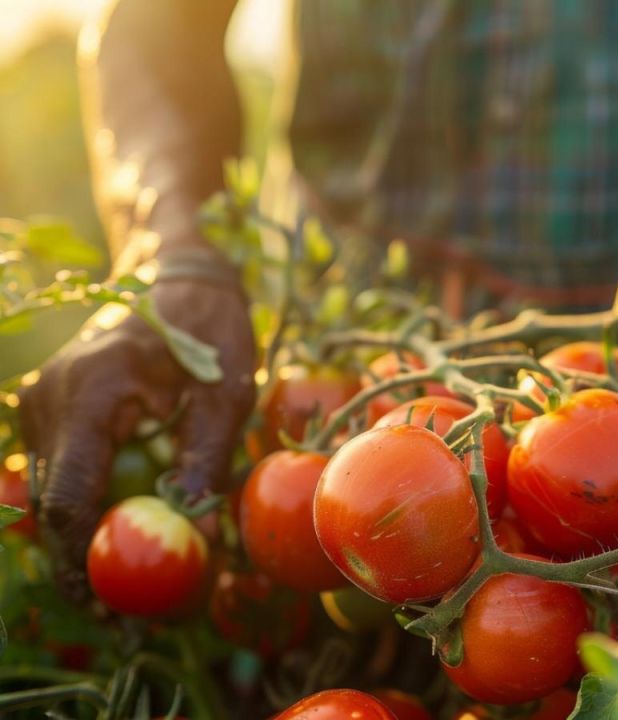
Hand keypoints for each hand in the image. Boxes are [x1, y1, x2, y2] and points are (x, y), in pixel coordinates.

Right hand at [19, 275, 255, 598]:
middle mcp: (48, 399)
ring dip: (87, 539)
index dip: (82, 558)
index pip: (69, 495)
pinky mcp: (51, 412)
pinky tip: (123, 531)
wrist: (177, 280)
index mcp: (88, 391)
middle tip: (126, 616)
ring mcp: (41, 404)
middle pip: (54, 504)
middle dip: (86, 562)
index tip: (109, 606)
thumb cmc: (210, 330)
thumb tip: (198, 533)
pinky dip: (90, 507)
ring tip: (132, 583)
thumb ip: (208, 459)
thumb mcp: (226, 392)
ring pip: (55, 493)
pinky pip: (64, 473)